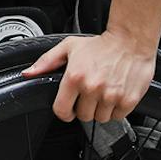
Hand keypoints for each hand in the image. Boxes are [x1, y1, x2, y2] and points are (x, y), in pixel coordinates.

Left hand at [23, 31, 156, 124]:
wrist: (131, 40)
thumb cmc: (101, 45)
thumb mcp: (69, 47)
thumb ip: (47, 62)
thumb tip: (29, 73)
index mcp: (75, 77)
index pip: (62, 110)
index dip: (64, 111)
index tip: (69, 108)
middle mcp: (92, 88)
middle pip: (83, 116)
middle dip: (85, 107)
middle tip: (91, 93)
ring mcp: (111, 95)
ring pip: (100, 118)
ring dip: (101, 109)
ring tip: (104, 92)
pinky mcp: (128, 100)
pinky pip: (117, 116)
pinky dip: (116, 109)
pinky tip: (116, 94)